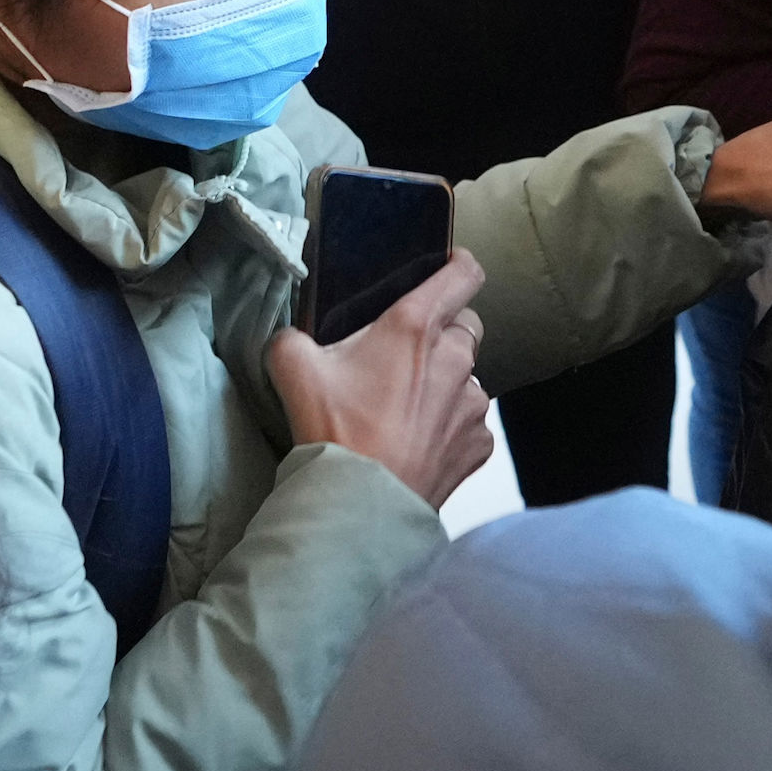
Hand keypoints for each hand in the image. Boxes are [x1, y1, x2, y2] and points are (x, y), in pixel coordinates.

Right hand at [267, 247, 495, 510]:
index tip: (448, 270)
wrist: (360, 504)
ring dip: (445, 383)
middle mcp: (455, 359)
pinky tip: (418, 442)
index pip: (463, 274)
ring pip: (468, 377)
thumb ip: (293, 337)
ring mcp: (472, 404)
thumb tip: (293, 339)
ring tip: (405, 409)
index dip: (458, 266)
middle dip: (443, 332)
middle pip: (467, 325)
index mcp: (416, 326)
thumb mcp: (292, 368)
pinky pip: (471, 423)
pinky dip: (450, 426)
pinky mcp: (478, 444)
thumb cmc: (333, 431)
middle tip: (404, 354)